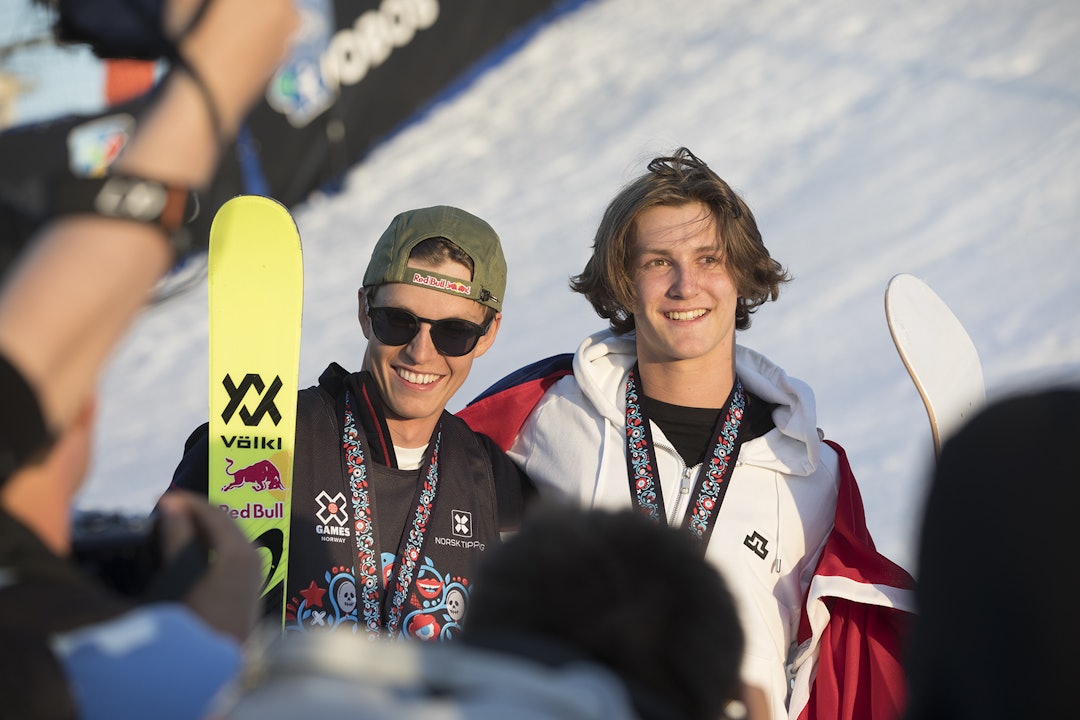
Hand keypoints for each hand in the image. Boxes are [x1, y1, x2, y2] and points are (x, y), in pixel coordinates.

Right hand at [157, 490, 261, 641]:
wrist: (213, 666)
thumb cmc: (193, 622)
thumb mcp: (179, 577)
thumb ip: (177, 538)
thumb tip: (170, 504)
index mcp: (238, 551)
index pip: (212, 510)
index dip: (185, 500)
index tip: (159, 499)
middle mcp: (252, 556)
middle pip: (224, 519)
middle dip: (194, 510)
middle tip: (164, 509)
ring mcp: (254, 571)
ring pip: (229, 534)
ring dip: (203, 526)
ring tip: (173, 525)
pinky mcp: (250, 584)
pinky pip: (232, 549)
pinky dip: (211, 541)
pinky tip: (191, 549)